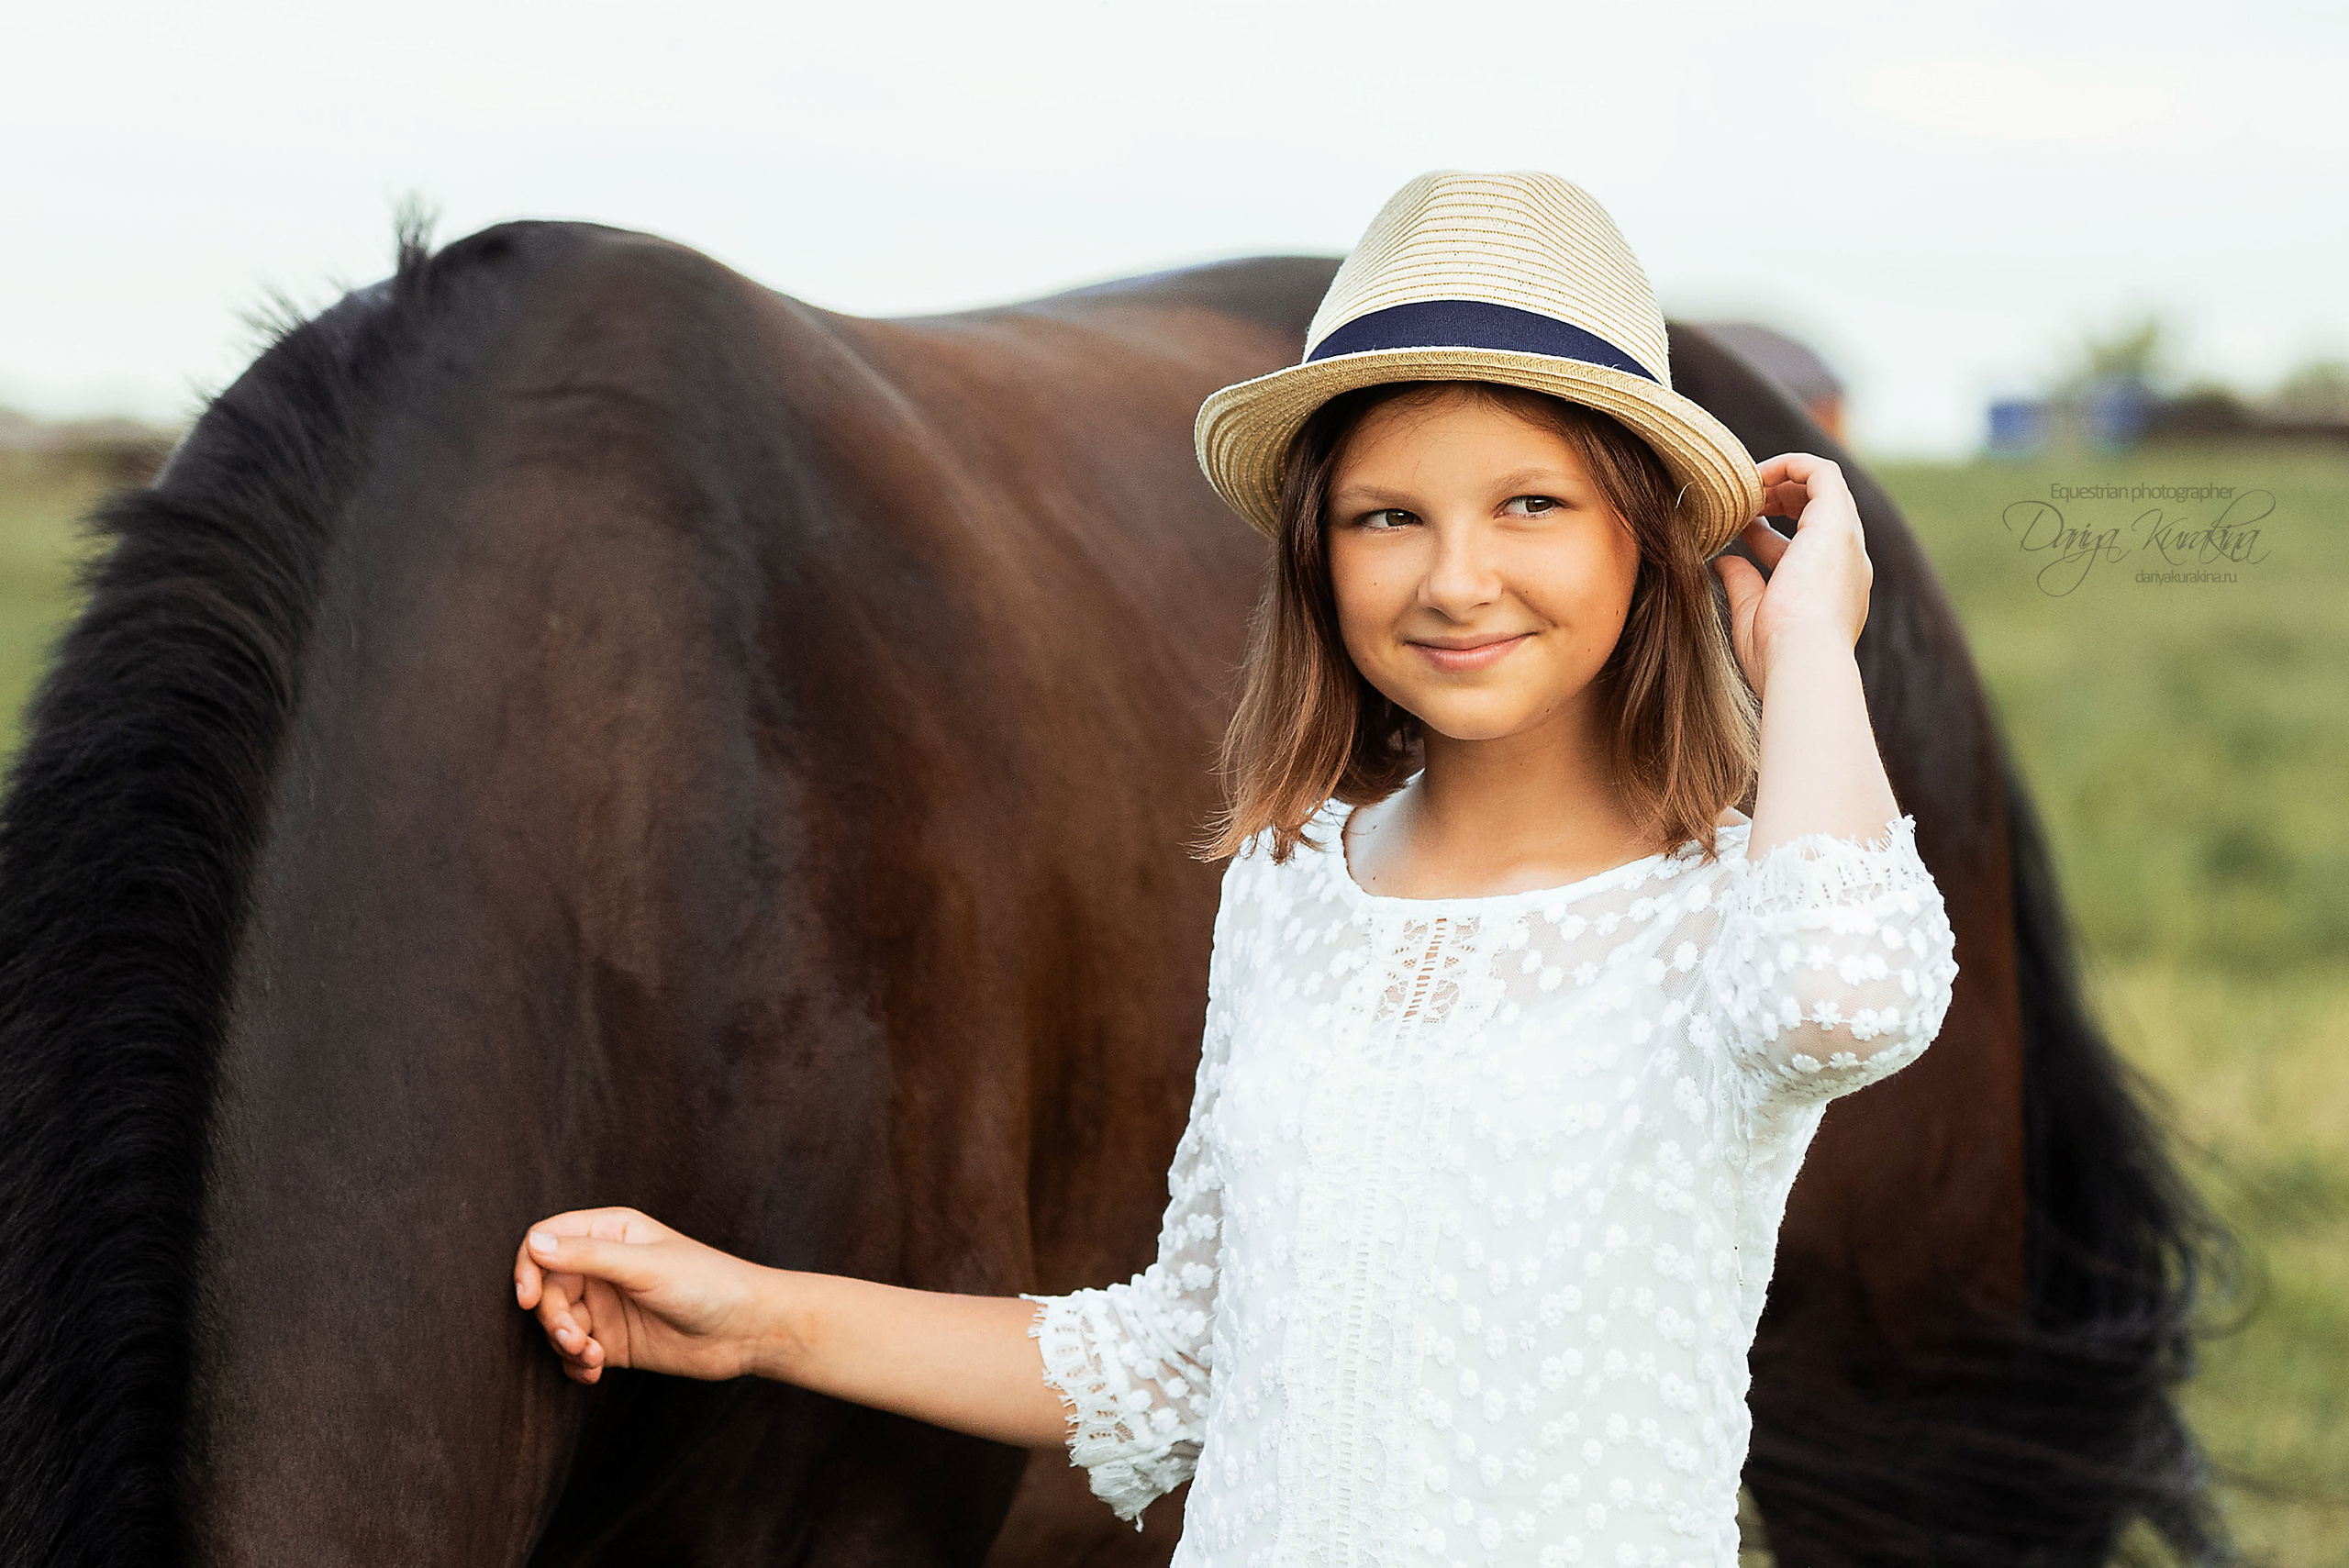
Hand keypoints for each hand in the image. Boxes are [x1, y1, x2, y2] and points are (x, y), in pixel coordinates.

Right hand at [513, 1206, 773, 1384]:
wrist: (748, 1329)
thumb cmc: (707, 1283)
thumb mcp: (645, 1267)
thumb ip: (589, 1256)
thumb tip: (535, 1244)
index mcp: (611, 1232)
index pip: (546, 1240)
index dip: (528, 1268)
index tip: (527, 1300)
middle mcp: (604, 1265)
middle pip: (547, 1288)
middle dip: (553, 1318)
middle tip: (575, 1339)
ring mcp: (608, 1304)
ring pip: (558, 1323)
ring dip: (565, 1344)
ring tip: (592, 1357)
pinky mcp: (614, 1340)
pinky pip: (573, 1352)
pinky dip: (575, 1364)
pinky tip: (594, 1371)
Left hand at [1709, 452, 1872, 694]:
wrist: (1803, 661)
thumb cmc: (1777, 655)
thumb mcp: (1752, 616)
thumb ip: (1742, 584)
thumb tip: (1723, 562)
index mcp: (1831, 591)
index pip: (1802, 548)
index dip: (1765, 533)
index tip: (1734, 531)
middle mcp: (1847, 563)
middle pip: (1818, 512)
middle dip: (1778, 500)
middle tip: (1738, 503)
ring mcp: (1846, 542)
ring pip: (1824, 488)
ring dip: (1783, 479)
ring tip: (1744, 485)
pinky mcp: (1836, 524)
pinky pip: (1822, 473)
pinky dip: (1790, 464)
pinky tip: (1755, 475)